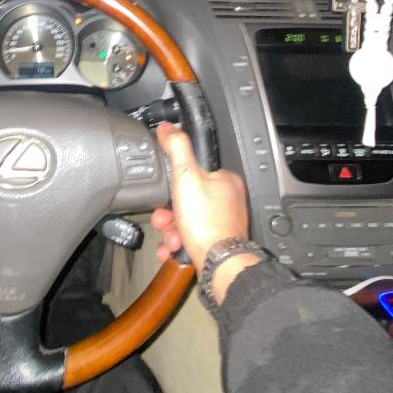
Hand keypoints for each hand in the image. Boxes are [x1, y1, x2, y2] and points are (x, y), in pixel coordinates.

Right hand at [151, 123, 258, 303]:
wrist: (219, 264)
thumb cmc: (207, 224)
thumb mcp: (186, 176)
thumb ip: (176, 148)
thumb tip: (168, 128)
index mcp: (225, 180)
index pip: (192, 172)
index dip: (173, 184)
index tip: (164, 194)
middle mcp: (228, 201)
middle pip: (186, 199)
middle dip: (169, 213)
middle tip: (164, 220)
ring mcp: (223, 223)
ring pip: (186, 221)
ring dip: (171, 230)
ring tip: (171, 238)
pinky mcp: (217, 242)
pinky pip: (190, 238)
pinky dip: (177, 244)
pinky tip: (172, 249)